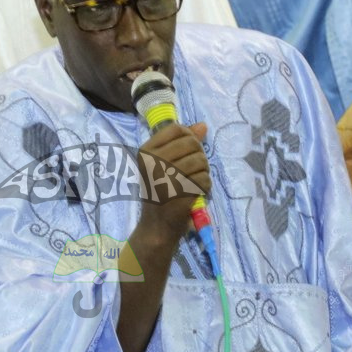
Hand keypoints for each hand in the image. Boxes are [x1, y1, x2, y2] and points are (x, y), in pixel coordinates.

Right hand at [134, 122, 211, 240]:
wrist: (156, 225)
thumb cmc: (160, 191)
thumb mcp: (163, 164)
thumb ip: (182, 142)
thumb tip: (203, 126)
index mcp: (146, 151)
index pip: (176, 129)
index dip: (189, 137)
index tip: (186, 152)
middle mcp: (153, 161)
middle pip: (192, 143)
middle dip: (199, 156)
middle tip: (191, 171)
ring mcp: (166, 176)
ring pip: (201, 161)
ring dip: (203, 172)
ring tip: (193, 182)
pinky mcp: (179, 191)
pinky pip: (205, 179)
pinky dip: (205, 186)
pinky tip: (195, 192)